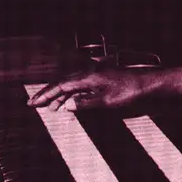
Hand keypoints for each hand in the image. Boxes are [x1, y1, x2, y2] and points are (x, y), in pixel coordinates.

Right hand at [27, 68, 156, 110]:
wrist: (147, 84)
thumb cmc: (130, 92)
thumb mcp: (107, 101)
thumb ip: (85, 103)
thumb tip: (66, 105)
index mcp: (88, 77)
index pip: (61, 86)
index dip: (46, 94)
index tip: (33, 103)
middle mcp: (89, 74)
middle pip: (63, 83)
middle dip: (48, 94)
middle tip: (35, 104)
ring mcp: (95, 76)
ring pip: (72, 85)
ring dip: (60, 96)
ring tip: (51, 108)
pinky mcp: (102, 80)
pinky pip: (81, 87)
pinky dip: (72, 95)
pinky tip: (70, 103)